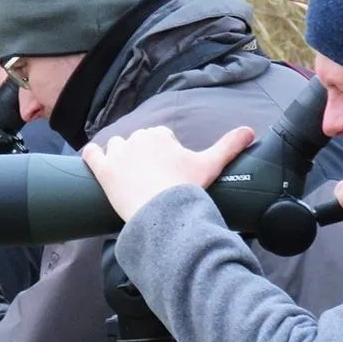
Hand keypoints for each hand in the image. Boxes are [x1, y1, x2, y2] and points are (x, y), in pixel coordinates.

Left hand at [81, 126, 255, 221]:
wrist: (162, 210)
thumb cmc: (186, 188)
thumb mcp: (211, 165)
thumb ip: (230, 145)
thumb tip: (251, 131)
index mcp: (160, 134)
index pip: (160, 138)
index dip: (164, 154)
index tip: (169, 171)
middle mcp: (137, 138)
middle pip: (138, 143)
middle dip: (143, 157)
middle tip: (152, 180)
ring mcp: (117, 153)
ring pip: (116, 147)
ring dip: (119, 157)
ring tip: (128, 177)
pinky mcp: (102, 169)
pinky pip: (91, 154)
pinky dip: (92, 156)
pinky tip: (95, 161)